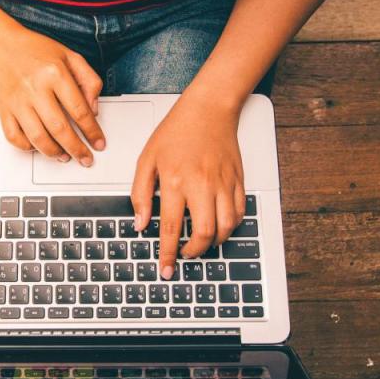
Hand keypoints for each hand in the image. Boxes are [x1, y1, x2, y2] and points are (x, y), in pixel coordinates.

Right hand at [0, 27, 104, 166]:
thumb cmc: (33, 50)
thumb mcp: (69, 56)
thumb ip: (88, 80)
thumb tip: (93, 109)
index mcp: (55, 74)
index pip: (79, 110)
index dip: (92, 131)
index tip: (98, 142)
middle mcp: (35, 89)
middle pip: (60, 129)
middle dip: (77, 149)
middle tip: (85, 158)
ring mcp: (17, 102)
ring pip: (37, 137)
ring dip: (54, 153)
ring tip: (64, 156)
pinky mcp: (3, 110)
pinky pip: (14, 137)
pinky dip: (27, 147)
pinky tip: (37, 147)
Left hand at [131, 94, 246, 279]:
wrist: (208, 109)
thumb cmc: (176, 131)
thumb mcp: (147, 160)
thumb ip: (140, 193)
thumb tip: (140, 223)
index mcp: (175, 181)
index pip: (169, 227)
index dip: (167, 253)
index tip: (165, 269)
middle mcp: (202, 185)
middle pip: (204, 233)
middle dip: (194, 252)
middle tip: (185, 255)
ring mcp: (223, 184)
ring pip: (226, 227)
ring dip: (214, 242)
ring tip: (201, 243)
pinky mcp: (238, 180)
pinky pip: (239, 213)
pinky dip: (231, 227)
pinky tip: (219, 227)